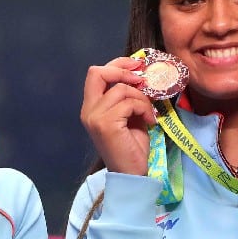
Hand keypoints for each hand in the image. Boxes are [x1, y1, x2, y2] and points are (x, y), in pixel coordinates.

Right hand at [80, 57, 157, 175]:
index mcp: (91, 107)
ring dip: (141, 98)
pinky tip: (149, 121)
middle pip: (97, 73)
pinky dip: (143, 109)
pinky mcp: (106, 124)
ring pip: (121, 89)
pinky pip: (129, 103)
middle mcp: (88, 110)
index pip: (96, 74)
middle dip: (123, 70)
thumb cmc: (131, 147)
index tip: (137, 66)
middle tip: (142, 79)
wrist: (131, 174)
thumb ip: (127, 97)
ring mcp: (95, 117)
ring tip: (148, 113)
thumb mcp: (129, 115)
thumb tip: (140, 75)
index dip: (117, 64)